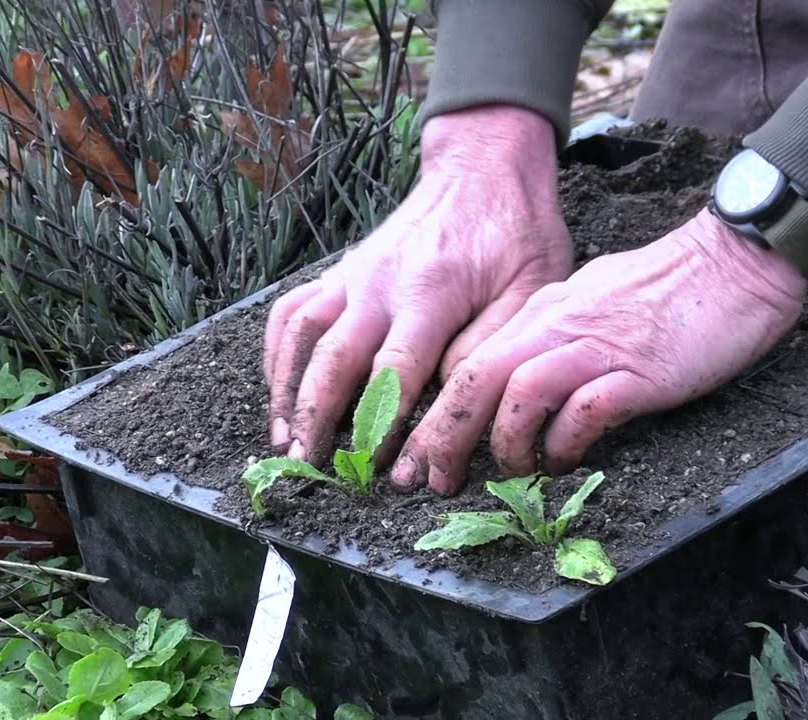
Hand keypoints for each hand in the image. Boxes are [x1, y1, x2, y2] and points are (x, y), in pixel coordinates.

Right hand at [264, 104, 572, 466]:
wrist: (483, 169)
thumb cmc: (515, 233)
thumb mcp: (530, 289)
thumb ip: (488, 345)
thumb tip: (450, 402)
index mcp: (430, 293)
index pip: (395, 373)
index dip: (382, 426)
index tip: (378, 470)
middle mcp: (379, 283)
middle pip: (333, 359)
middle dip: (316, 418)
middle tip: (309, 465)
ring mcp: (353, 275)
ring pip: (301, 336)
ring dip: (286, 389)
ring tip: (283, 437)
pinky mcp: (341, 271)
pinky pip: (292, 310)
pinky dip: (276, 351)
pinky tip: (277, 386)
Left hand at [388, 208, 807, 494]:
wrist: (734, 262)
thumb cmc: (669, 289)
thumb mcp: (590, 303)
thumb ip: (553, 336)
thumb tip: (524, 384)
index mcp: (541, 311)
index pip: (468, 361)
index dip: (435, 411)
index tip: (420, 453)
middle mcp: (555, 326)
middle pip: (474, 379)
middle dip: (443, 435)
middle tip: (432, 480)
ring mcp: (595, 347)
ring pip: (517, 394)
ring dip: (505, 443)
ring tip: (513, 472)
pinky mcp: (636, 372)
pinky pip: (581, 411)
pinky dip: (564, 443)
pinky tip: (565, 462)